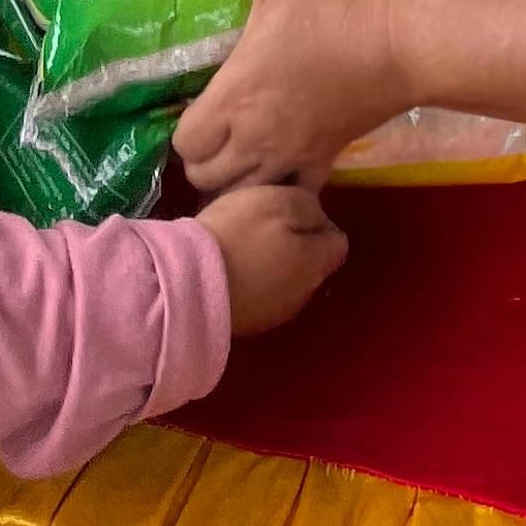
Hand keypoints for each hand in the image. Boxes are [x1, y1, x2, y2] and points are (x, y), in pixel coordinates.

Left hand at [171, 0, 404, 190]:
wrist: (404, 45)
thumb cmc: (338, 7)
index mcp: (237, 96)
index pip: (186, 145)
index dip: (184, 133)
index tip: (196, 108)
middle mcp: (258, 137)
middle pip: (209, 177)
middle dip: (206, 160)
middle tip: (215, 131)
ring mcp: (294, 154)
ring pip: (247, 195)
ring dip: (238, 179)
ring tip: (242, 152)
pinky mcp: (328, 159)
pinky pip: (294, 194)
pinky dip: (282, 189)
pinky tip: (283, 163)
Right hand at [194, 180, 348, 334]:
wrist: (187, 284)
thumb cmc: (236, 236)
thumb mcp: (278, 200)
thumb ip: (309, 205)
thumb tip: (318, 216)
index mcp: (317, 263)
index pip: (337, 240)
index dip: (317, 220)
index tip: (288, 209)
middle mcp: (305, 294)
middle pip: (312, 262)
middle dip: (296, 243)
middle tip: (262, 225)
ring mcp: (276, 314)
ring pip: (287, 281)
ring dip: (273, 265)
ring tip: (242, 247)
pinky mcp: (249, 324)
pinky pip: (261, 296)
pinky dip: (253, 283)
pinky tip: (229, 270)